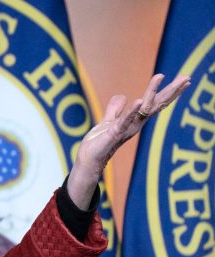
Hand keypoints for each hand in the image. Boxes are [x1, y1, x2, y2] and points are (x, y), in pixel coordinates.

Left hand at [67, 74, 190, 208]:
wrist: (88, 159)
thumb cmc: (99, 143)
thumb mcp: (108, 121)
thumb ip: (115, 109)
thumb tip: (122, 96)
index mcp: (135, 120)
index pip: (156, 102)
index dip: (169, 91)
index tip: (185, 79)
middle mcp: (135, 124)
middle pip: (156, 104)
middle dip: (171, 91)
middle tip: (187, 77)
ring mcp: (126, 129)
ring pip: (143, 109)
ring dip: (152, 93)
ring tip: (161, 78)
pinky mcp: (114, 133)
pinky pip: (125, 120)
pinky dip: (132, 111)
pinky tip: (139, 100)